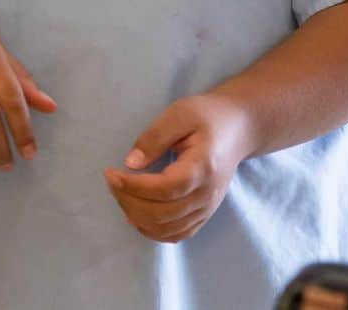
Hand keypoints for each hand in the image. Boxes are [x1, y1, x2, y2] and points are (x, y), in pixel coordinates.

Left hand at [104, 93, 252, 242]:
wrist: (237, 130)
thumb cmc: (206, 117)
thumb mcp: (179, 114)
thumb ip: (154, 137)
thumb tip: (130, 164)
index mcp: (203, 167)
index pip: (165, 188)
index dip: (134, 186)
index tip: (110, 173)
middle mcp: (207, 195)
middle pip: (163, 213)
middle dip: (129, 201)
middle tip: (111, 181)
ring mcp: (207, 208)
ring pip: (168, 229)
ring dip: (137, 217)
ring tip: (120, 194)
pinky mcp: (204, 214)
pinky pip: (177, 234)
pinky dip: (153, 230)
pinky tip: (136, 214)